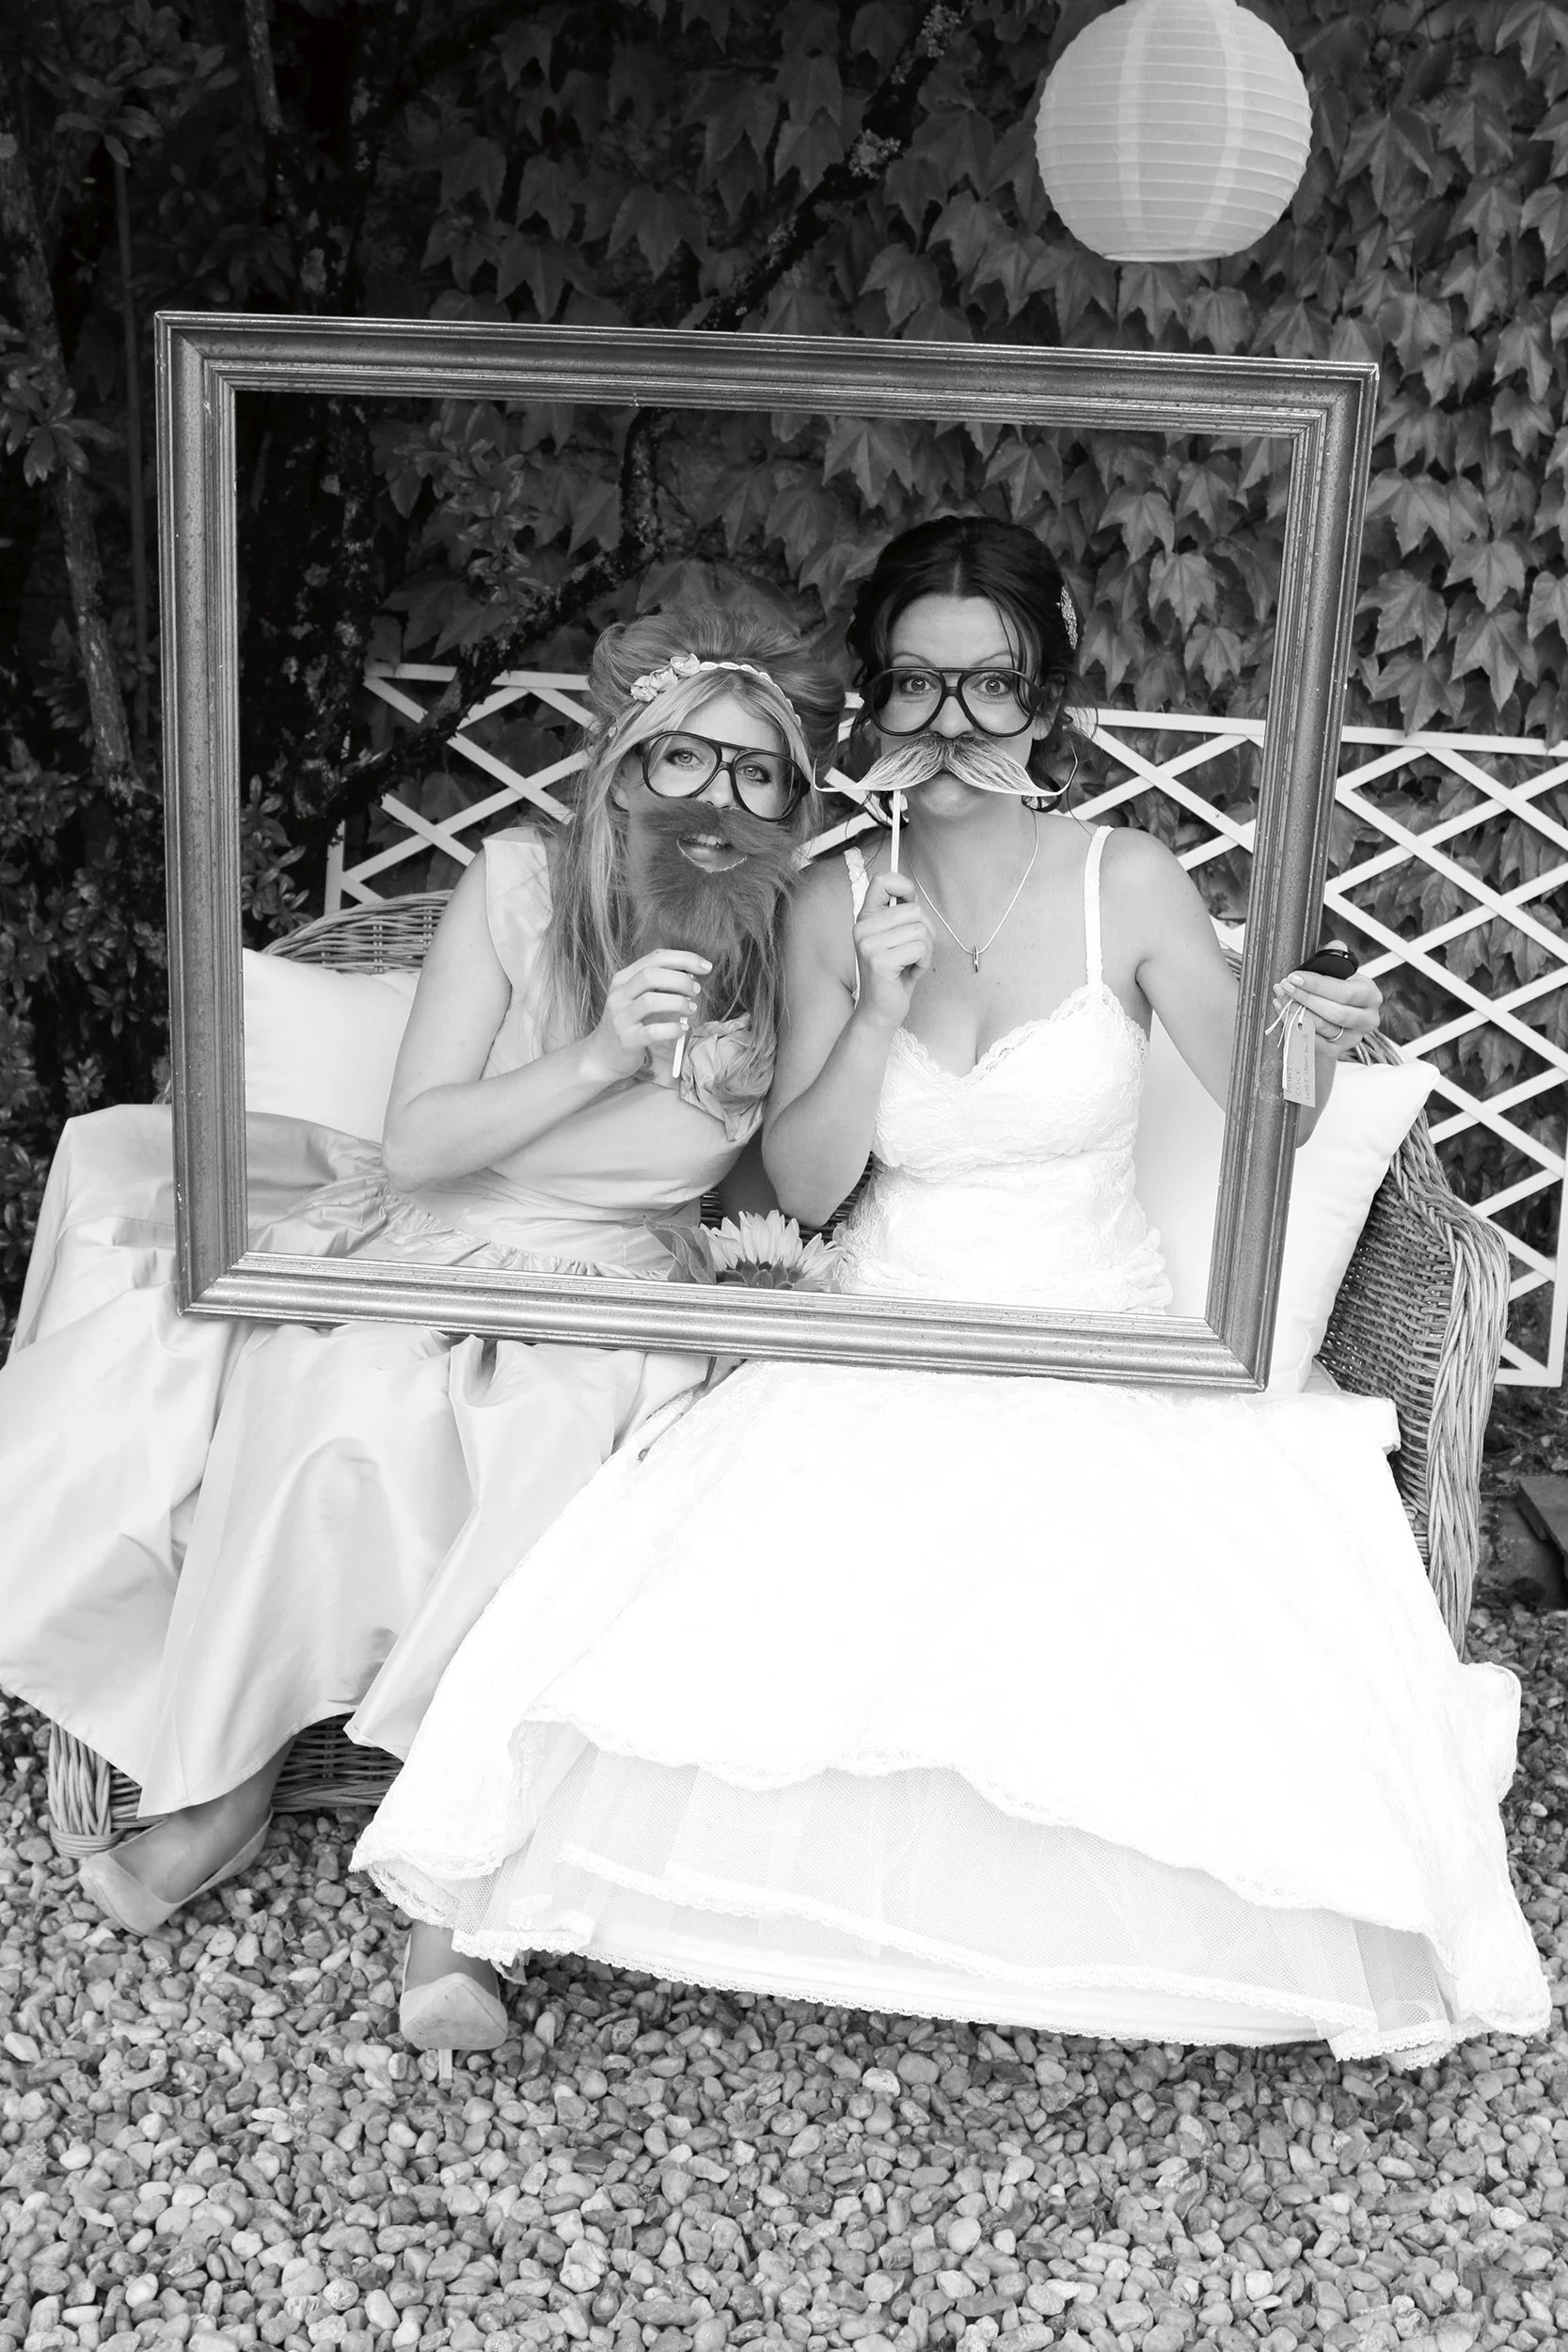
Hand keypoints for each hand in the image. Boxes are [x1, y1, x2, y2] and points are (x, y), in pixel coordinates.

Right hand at [583, 949, 711, 1084]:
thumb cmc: (629, 1022)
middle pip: (651, 975)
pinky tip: (682, 1029)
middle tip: (696, 991)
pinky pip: (653, 1031)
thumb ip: (659, 984)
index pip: (655, 958)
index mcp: (623, 978)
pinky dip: (673, 1029)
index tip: (705, 966)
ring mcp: (620, 1018)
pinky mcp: (627, 1040)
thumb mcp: (637, 997)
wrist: (602, 1055)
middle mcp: (619, 995)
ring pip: (651, 1001)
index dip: (684, 959)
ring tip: (691, 1009)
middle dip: (681, 979)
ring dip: (678, 1003)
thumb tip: (692, 974)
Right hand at [853, 869, 935, 1033]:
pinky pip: (920, 948)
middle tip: (915, 952)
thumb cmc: (895, 973)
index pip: (882, 880)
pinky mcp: (879, 961)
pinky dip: (923, 963)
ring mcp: (868, 944)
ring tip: (911, 964)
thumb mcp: (898, 938)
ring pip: (920, 930)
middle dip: (926, 932)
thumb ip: (901, 914)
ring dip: (926, 950)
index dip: (904, 887)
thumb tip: (910, 891)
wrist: (882, 1010)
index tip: (910, 904)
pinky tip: (910, 973)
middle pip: (915, 910)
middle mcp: (862, 928)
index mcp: (866, 918)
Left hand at [1273, 965, 1381, 1060]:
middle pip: (1334, 1013)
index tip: (1295, 977)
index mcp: (1370, 995)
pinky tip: (1283, 1010)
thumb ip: (1337, 956)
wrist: (1337, 1017)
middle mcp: (1367, 1019)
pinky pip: (1312, 1041)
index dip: (1317, 985)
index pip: (1344, 992)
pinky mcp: (1336, 1050)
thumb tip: (1335, 945)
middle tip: (1285, 986)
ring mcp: (1352, 1037)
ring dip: (1296, 1011)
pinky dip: (1293, 1026)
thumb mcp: (1341, 972)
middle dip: (1305, 998)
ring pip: (1321, 1028)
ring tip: (1281, 996)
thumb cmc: (1338, 990)